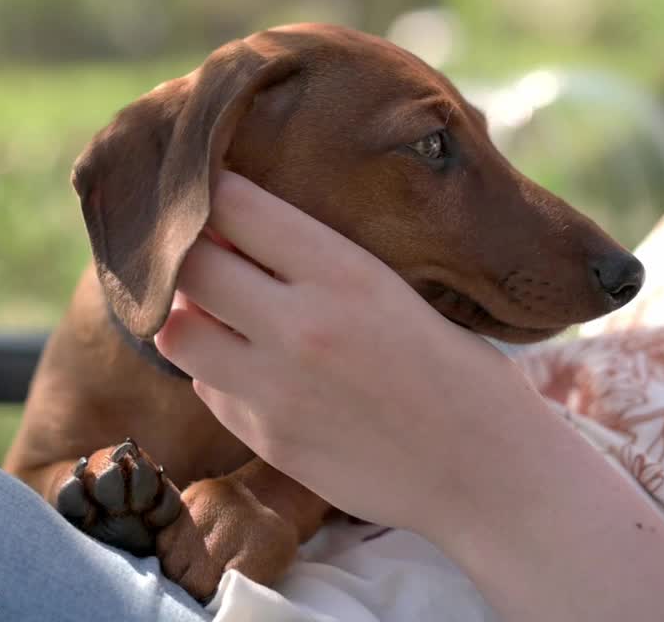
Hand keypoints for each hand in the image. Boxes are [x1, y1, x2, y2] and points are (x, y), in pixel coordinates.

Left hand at [153, 171, 530, 534]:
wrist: (487, 471)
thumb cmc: (459, 370)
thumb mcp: (398, 291)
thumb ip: (318, 263)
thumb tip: (236, 235)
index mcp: (345, 273)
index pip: (233, 206)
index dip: (211, 191)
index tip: (211, 191)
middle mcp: (301, 327)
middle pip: (189, 266)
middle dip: (188, 254)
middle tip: (206, 254)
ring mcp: (277, 390)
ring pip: (176, 332)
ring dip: (188, 315)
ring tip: (218, 313)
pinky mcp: (268, 441)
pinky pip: (207, 389)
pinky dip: (215, 373)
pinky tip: (253, 369)